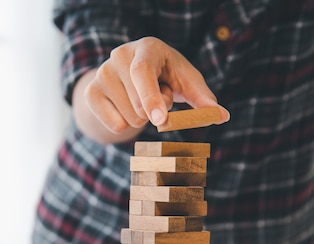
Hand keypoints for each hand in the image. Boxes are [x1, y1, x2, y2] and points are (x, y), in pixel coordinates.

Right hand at [84, 37, 228, 134]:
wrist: (131, 74)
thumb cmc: (166, 76)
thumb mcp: (186, 81)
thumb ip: (203, 98)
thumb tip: (222, 116)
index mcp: (146, 48)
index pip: (142, 73)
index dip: (152, 98)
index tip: (160, 121)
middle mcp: (119, 56)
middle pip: (139, 105)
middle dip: (156, 113)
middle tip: (158, 98)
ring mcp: (102, 73)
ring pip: (129, 118)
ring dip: (142, 119)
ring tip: (141, 100)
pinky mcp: (91, 92)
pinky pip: (114, 125)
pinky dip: (126, 125)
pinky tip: (127, 108)